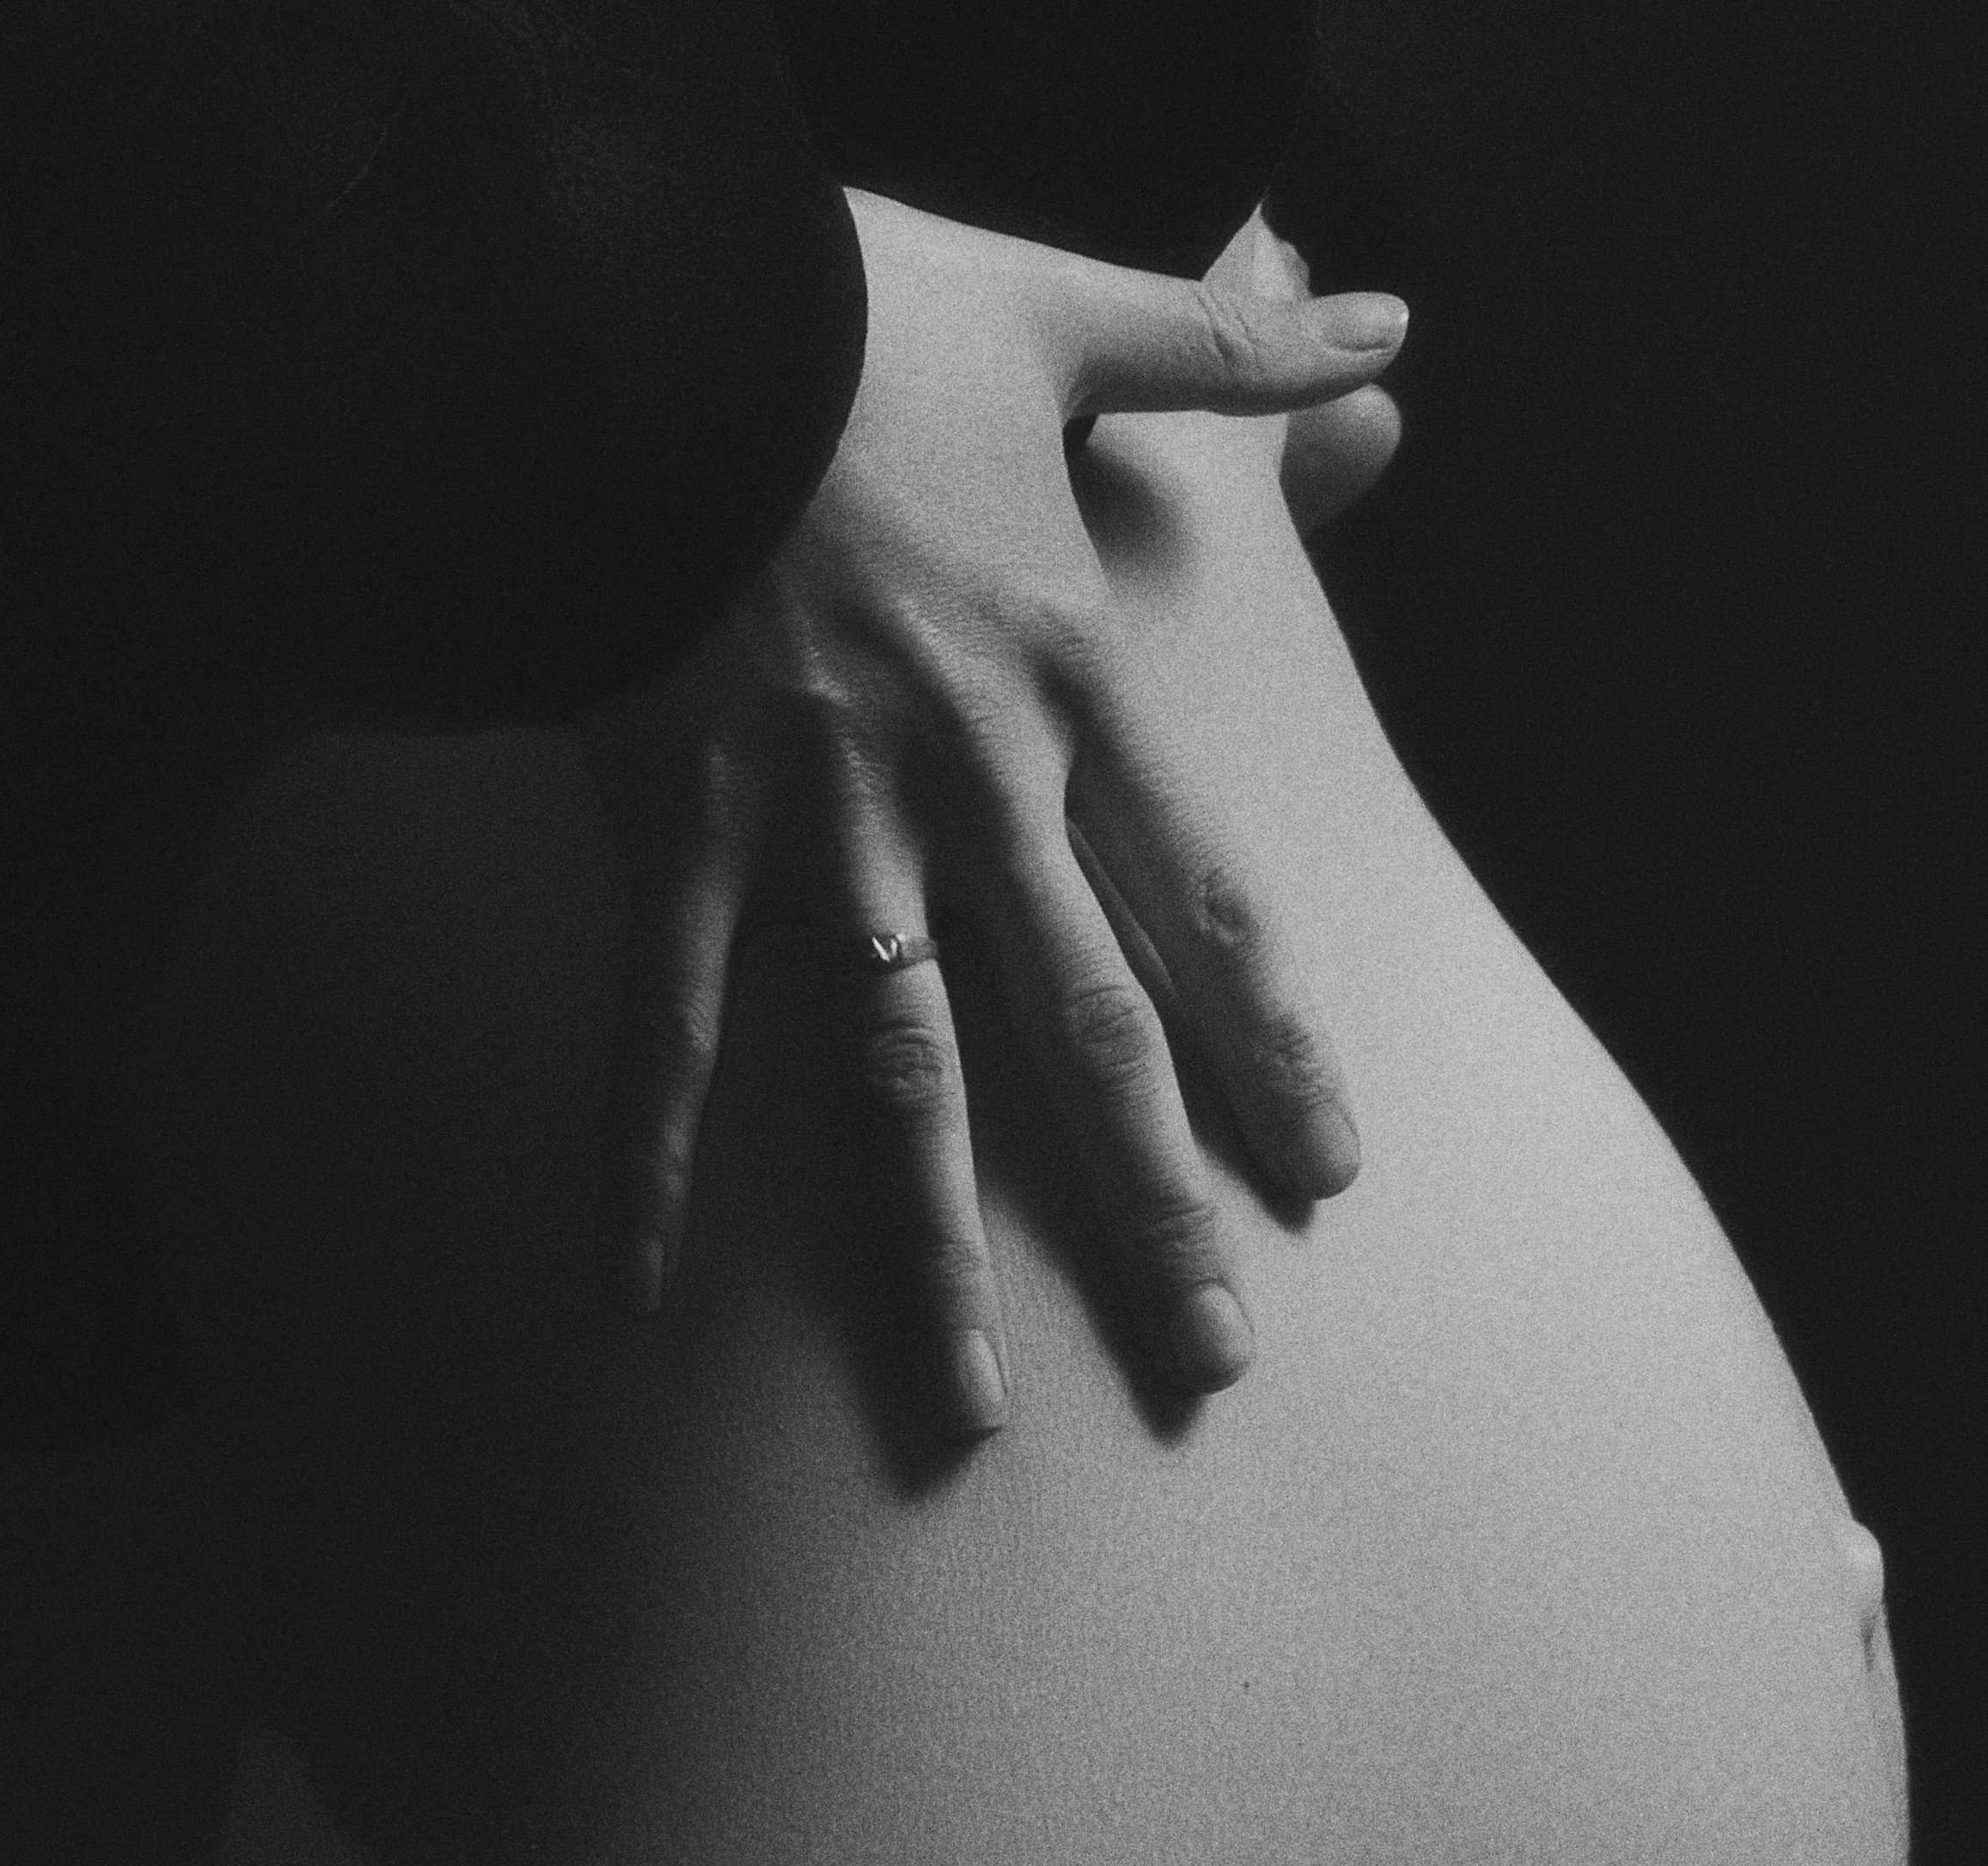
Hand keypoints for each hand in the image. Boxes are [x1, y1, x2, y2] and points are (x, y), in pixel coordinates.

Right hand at [577, 188, 1407, 1437]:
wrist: (631, 307)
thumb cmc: (845, 314)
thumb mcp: (1058, 312)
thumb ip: (1227, 346)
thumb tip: (1388, 327)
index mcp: (1064, 680)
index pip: (1202, 899)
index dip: (1271, 1042)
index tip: (1328, 1176)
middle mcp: (961, 788)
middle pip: (1083, 1033)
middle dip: (1153, 1205)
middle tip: (1212, 1357)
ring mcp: (812, 834)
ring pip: (897, 1078)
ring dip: (938, 1250)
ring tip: (976, 1404)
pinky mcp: (674, 841)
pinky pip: (669, 1029)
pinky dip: (646, 1156)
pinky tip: (640, 1289)